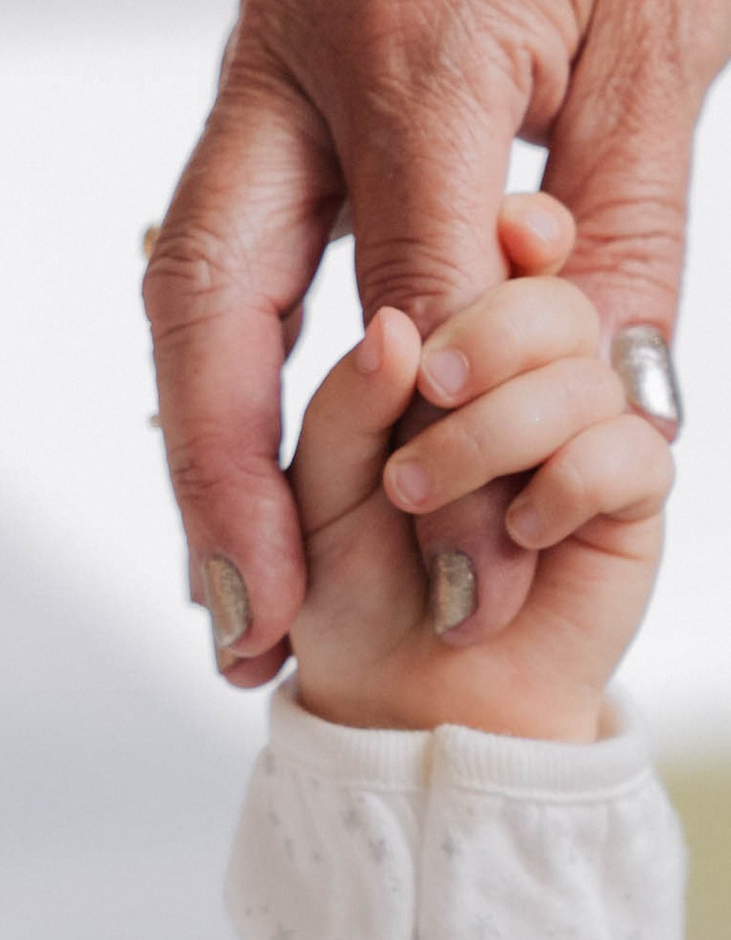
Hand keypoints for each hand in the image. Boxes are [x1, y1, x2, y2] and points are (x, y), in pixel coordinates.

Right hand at [148, 0, 726, 687]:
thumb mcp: (674, 51)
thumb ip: (616, 247)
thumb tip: (592, 436)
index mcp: (414, 34)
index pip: (407, 291)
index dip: (437, 453)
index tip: (468, 590)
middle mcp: (294, 47)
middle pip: (210, 300)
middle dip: (218, 480)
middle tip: (243, 627)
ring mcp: (255, 55)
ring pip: (186, 282)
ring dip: (194, 445)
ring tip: (223, 592)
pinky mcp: (258, 71)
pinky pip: (215, 242)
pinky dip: (218, 367)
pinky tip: (232, 474)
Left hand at [287, 193, 671, 742]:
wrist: (407, 705)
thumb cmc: (349, 593)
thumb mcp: (311, 488)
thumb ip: (347, 405)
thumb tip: (397, 330)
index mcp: (450, 349)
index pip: (497, 250)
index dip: (504, 234)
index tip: (489, 239)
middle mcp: (523, 378)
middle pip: (548, 294)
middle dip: (484, 336)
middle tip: (429, 391)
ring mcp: (582, 430)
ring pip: (584, 367)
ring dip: (498, 430)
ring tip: (426, 497)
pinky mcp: (629, 495)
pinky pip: (629, 448)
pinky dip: (565, 482)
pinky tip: (521, 530)